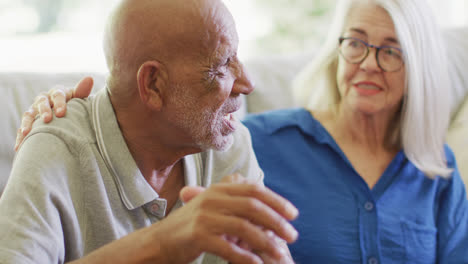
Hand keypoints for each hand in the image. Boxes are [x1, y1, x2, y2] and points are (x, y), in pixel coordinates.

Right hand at [15, 77, 93, 150]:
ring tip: (27, 132)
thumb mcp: (78, 97)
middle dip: (44, 111)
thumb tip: (89, 78)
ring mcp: (35, 109)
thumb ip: (82, 90)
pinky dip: (21, 134)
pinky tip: (20, 143)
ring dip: (28, 122)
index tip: (61, 113)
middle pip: (42, 102)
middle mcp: (44, 99)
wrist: (66, 111)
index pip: (58, 95)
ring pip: (29, 114)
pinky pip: (24, 126)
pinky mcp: (30, 120)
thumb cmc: (75, 103)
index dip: (59, 103)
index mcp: (58, 92)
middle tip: (47, 119)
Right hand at [153, 174, 298, 263]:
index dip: (276, 201)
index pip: (254, 190)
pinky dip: (246, 257)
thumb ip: (229, 193)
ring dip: (266, 242)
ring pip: (243, 227)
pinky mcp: (198, 236)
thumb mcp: (209, 202)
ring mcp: (204, 218)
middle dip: (277, 221)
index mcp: (218, 189)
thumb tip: (251, 181)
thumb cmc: (190, 224)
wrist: (159, 241)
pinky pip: (229, 247)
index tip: (293, 214)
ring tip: (281, 254)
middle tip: (293, 235)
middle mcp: (212, 199)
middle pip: (252, 207)